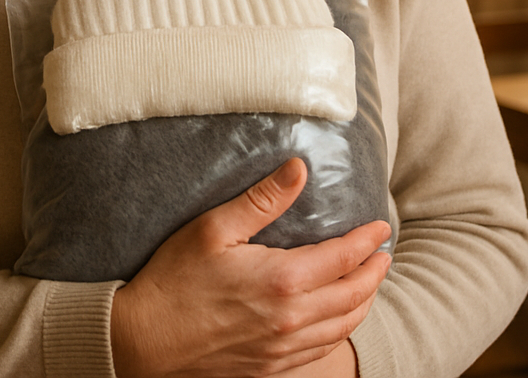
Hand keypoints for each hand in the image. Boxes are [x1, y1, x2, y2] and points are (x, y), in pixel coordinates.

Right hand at [110, 158, 391, 377]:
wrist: (143, 341)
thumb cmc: (174, 280)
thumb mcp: (214, 229)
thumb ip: (262, 200)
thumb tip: (299, 169)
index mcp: (282, 281)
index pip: (343, 258)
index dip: (367, 241)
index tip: (381, 226)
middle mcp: (291, 320)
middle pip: (353, 295)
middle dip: (375, 272)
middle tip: (383, 252)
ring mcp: (283, 349)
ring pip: (343, 327)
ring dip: (364, 302)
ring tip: (370, 281)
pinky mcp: (270, 368)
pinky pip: (322, 350)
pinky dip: (342, 330)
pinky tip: (338, 318)